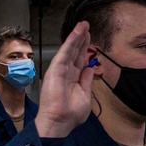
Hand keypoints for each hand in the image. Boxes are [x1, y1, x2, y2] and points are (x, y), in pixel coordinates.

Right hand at [34, 21, 93, 138]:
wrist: (60, 121)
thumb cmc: (71, 113)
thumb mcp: (84, 95)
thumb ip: (86, 80)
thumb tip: (89, 68)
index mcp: (73, 77)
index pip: (80, 59)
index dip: (85, 47)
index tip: (90, 37)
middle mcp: (66, 71)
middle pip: (75, 51)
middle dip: (81, 38)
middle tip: (87, 25)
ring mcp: (60, 69)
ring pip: (70, 49)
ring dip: (76, 36)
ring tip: (83, 24)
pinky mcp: (55, 69)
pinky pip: (64, 52)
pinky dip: (70, 42)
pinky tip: (76, 32)